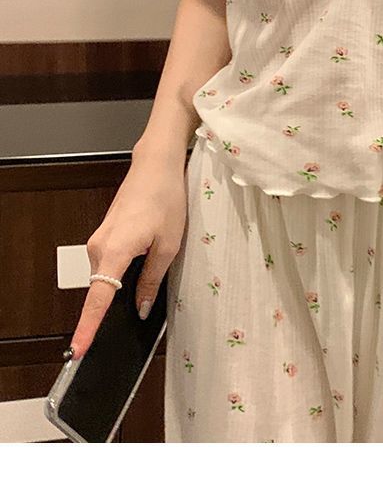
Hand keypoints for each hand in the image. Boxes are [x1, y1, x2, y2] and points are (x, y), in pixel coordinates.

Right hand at [66, 156, 187, 360]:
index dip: (89, 327)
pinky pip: (110, 264)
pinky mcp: (105, 236)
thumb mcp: (169, 244)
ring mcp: (99, 240)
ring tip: (150, 278)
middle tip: (137, 322)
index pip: (97, 299)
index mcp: (114, 251)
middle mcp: (98, 248)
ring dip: (123, 285)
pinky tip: (144, 264)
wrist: (156, 166)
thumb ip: (152, 279)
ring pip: (108, 277)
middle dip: (114, 309)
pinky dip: (122, 272)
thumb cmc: (166, 199)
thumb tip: (142, 308)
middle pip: (103, 291)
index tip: (80, 350)